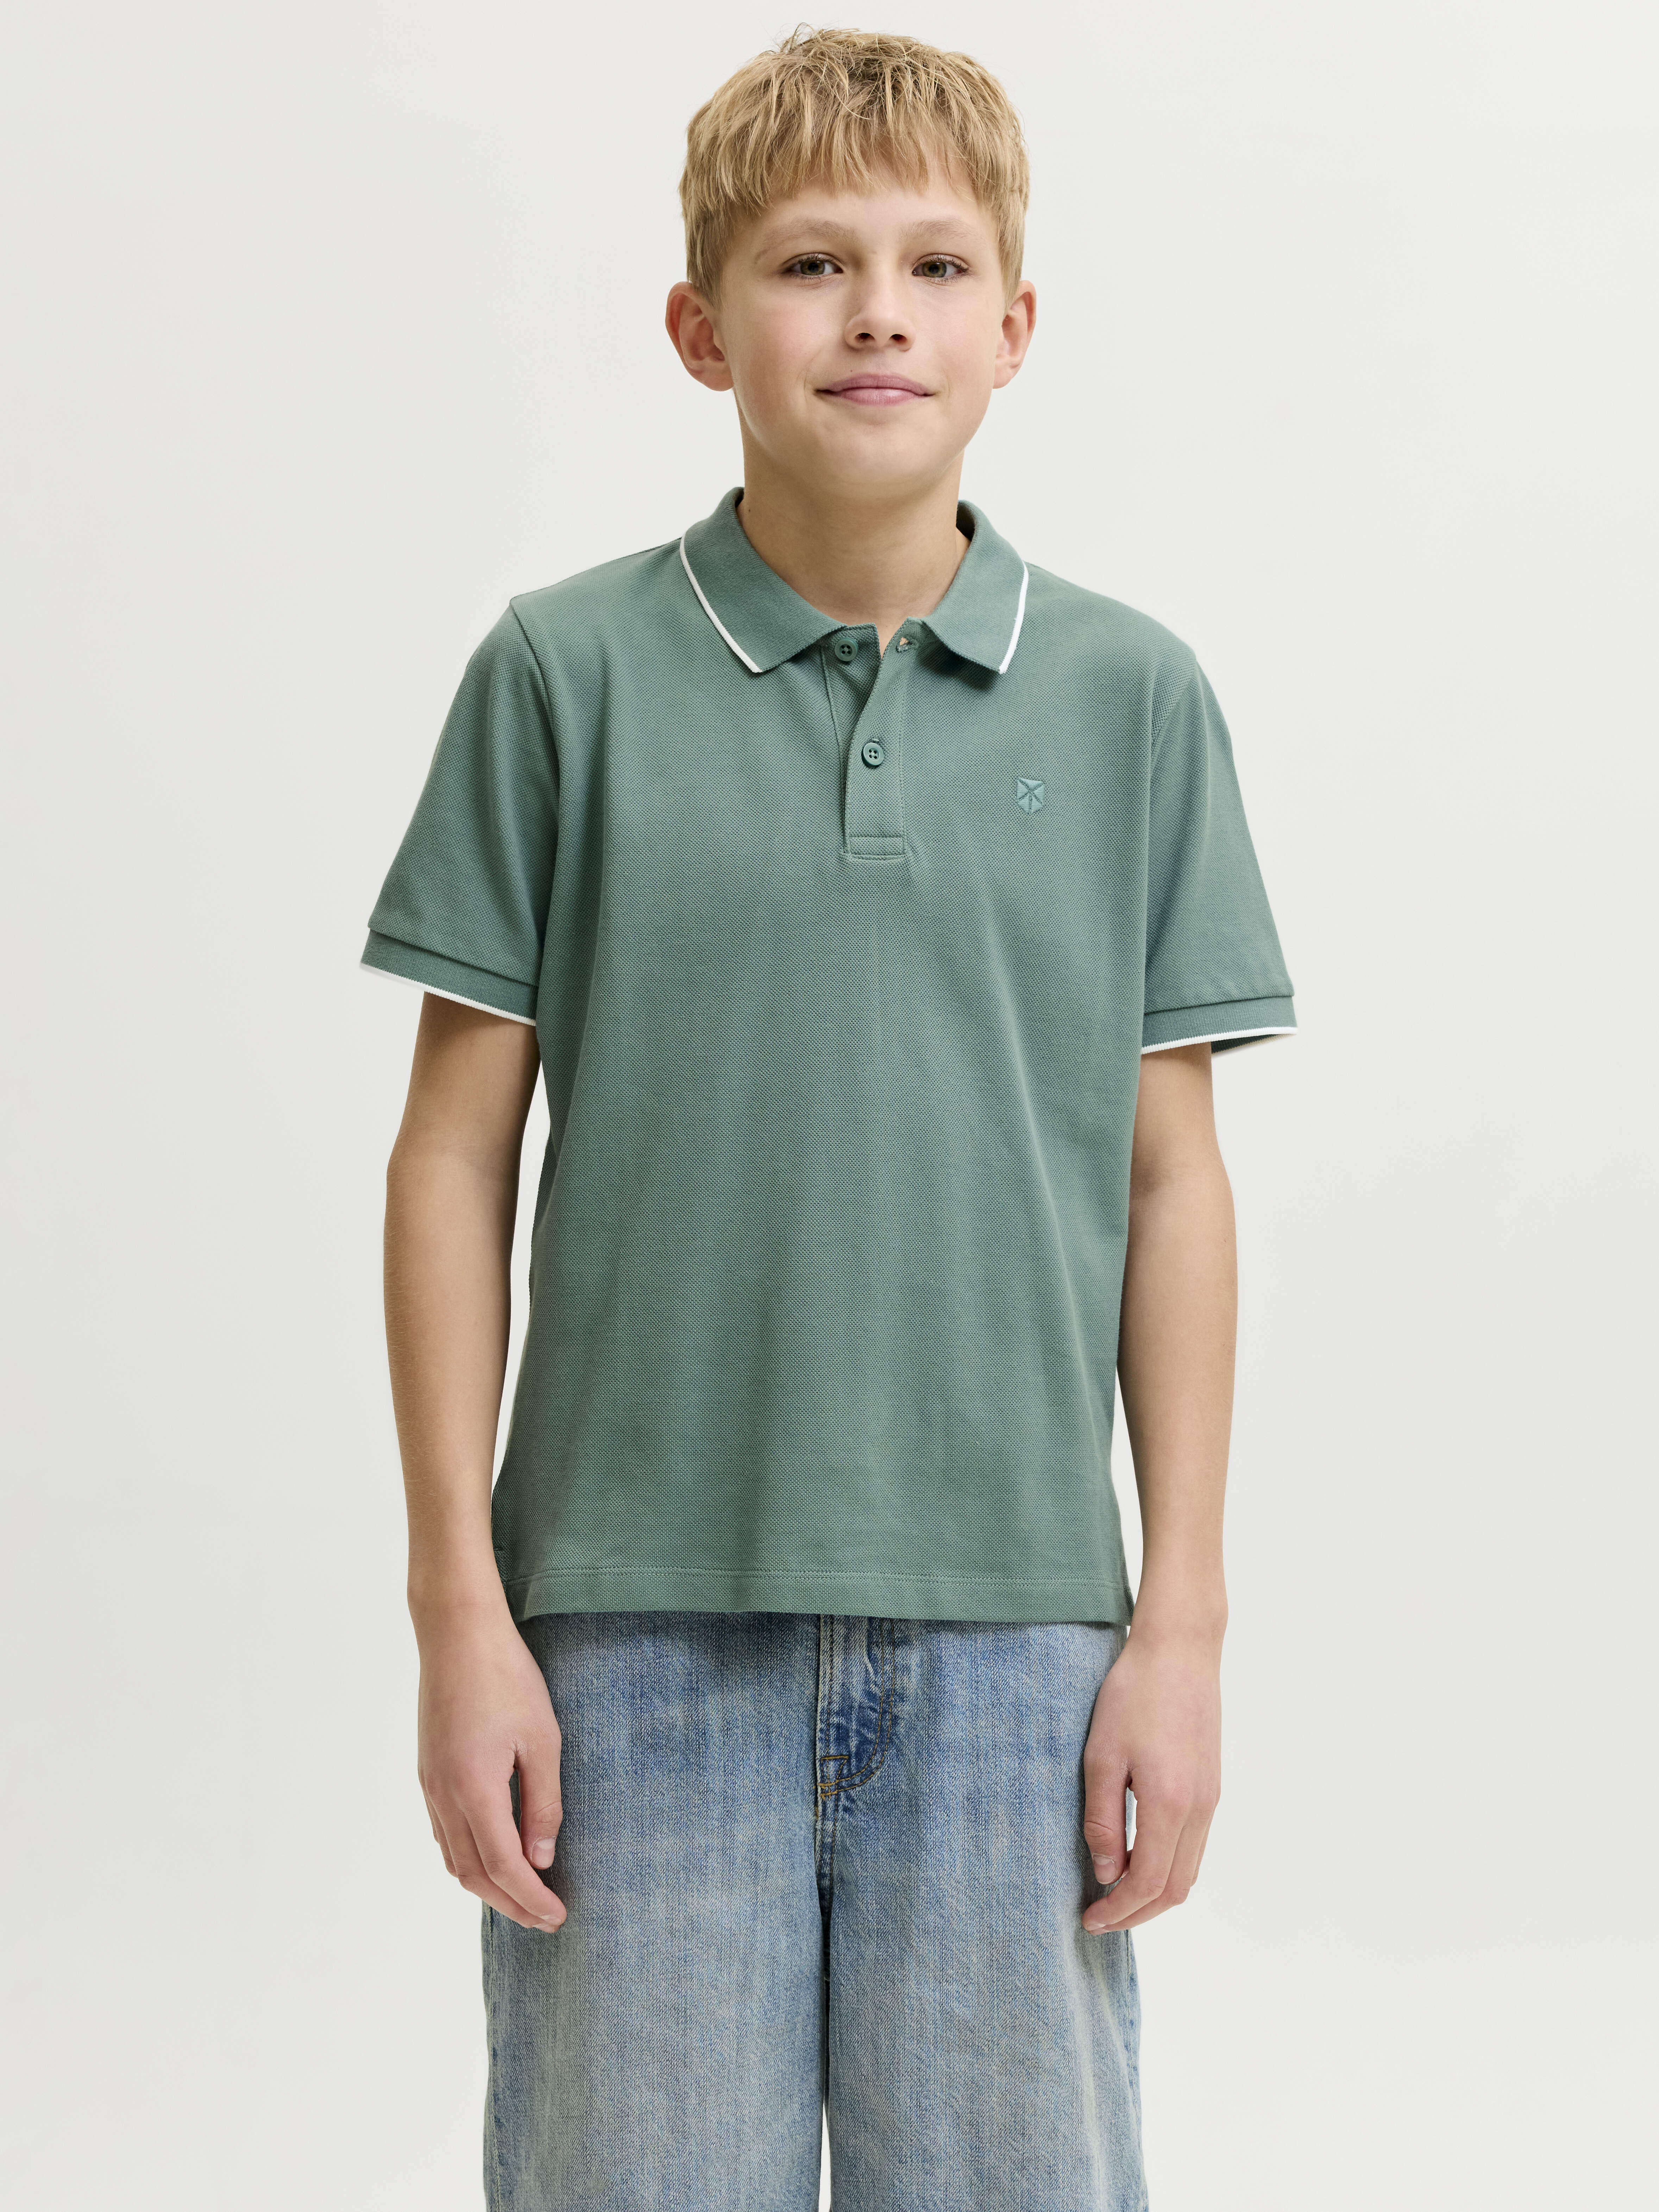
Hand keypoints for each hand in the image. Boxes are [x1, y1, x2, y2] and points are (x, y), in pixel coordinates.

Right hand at [415, 1603, 566, 1932]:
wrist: (457, 1633)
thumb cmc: (507, 1676)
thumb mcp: (542, 1739)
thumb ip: (543, 1803)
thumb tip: (541, 1858)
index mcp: (474, 1789)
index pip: (504, 1867)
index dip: (531, 1899)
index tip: (558, 1917)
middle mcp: (444, 1795)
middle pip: (473, 1874)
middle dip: (510, 1904)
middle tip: (545, 1918)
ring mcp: (430, 1784)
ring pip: (453, 1857)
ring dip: (487, 1885)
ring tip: (522, 1896)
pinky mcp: (428, 1770)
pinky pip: (444, 1832)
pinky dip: (468, 1857)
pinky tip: (492, 1854)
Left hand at [1080, 1623, 1221, 1932]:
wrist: (1180, 1651)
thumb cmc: (1133, 1695)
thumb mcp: (1102, 1757)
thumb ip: (1104, 1821)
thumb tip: (1107, 1874)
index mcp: (1171, 1804)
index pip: (1148, 1883)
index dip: (1119, 1911)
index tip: (1089, 1919)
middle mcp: (1199, 1809)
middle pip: (1175, 1888)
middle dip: (1137, 1912)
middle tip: (1099, 1918)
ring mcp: (1211, 1799)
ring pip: (1189, 1870)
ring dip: (1154, 1892)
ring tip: (1115, 1895)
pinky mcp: (1212, 1786)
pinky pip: (1195, 1845)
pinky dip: (1169, 1867)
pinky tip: (1139, 1858)